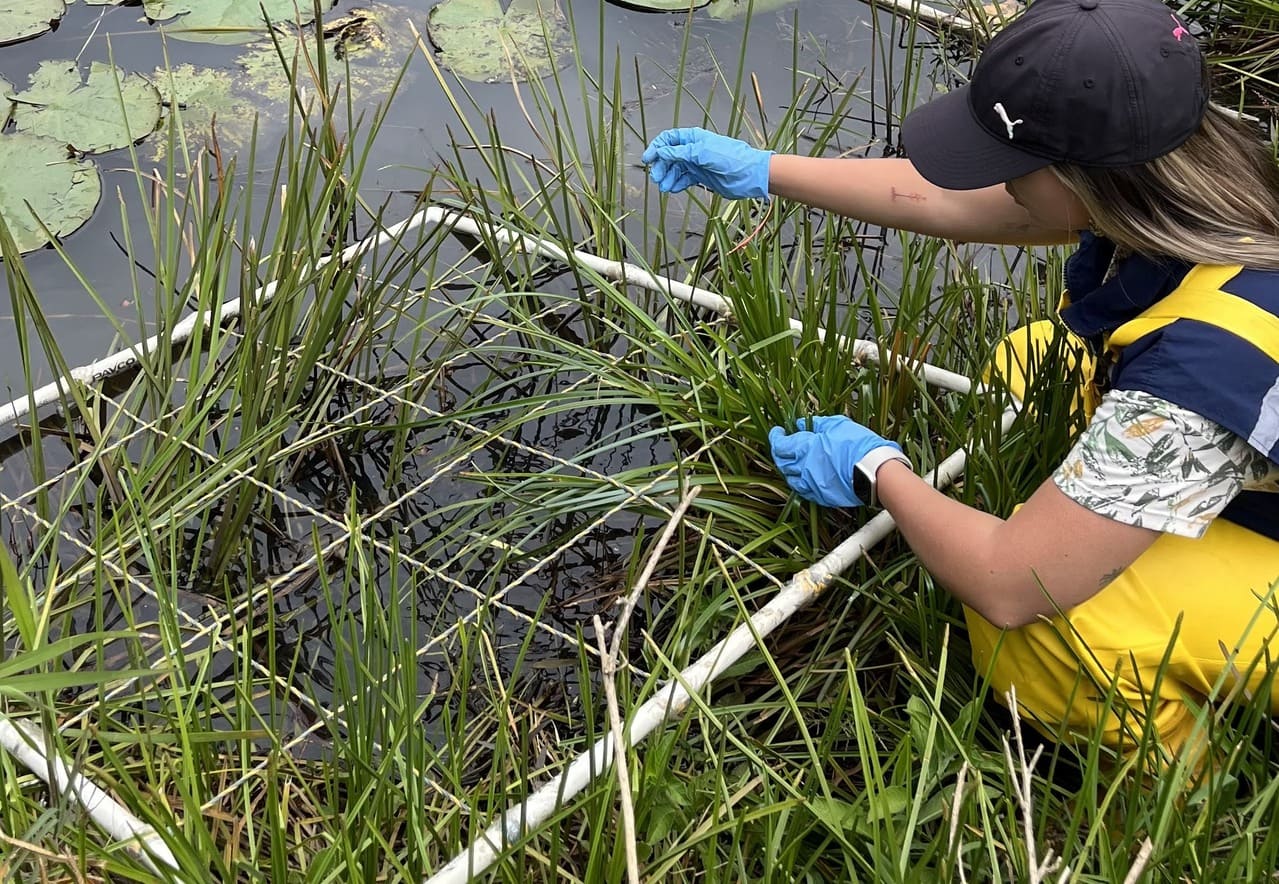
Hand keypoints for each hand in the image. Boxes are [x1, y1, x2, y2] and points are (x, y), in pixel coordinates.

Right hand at [642, 127, 771, 199]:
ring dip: (667, 177)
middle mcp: (693, 150)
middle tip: (656, 177)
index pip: (669, 139)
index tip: (648, 159)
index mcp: (694, 138)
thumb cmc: (730, 158)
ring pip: (675, 169)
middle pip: (669, 156)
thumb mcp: (702, 153)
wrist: (749, 175)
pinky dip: (676, 184)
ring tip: (664, 186)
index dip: (657, 148)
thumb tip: (662, 152)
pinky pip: (683, 179)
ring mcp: (696, 164)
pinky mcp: (700, 177)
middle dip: (661, 166)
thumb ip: (681, 152)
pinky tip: (673, 188)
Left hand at [768, 415, 901, 507]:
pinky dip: (801, 483)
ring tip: (792, 462)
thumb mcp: (837, 425)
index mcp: (805, 449)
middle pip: (782, 463)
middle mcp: (804, 469)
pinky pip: (805, 491)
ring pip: (791, 480)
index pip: (780, 445)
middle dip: (779, 453)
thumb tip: (802, 423)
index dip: (776, 437)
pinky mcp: (822, 497)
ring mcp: (812, 485)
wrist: (875, 471)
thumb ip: (817, 424)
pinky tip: (805, 477)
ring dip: (788, 470)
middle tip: (782, 446)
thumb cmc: (858, 446)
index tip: (778, 432)